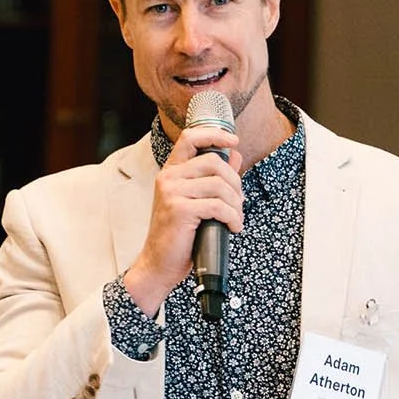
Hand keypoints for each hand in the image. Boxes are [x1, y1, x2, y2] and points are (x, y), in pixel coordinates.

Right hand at [122, 125, 243, 315]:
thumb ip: (213, 177)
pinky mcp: (179, 209)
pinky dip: (232, 217)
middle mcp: (169, 177)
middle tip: (239, 202)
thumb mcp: (196, 201)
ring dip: (236, 204)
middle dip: (235, 182)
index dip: (215, 134)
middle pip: (214, 162)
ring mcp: (172, 192)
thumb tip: (235, 155)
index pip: (191, 138)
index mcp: (171, 172)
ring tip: (236, 218)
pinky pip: (217, 206)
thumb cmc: (178, 236)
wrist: (159, 264)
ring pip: (219, 184)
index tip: (234, 141)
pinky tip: (233, 227)